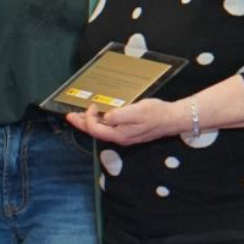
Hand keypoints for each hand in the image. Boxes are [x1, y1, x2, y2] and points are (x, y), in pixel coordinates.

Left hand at [66, 98, 190, 146]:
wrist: (174, 118)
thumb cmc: (157, 114)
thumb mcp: (138, 111)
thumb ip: (120, 115)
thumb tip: (106, 117)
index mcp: (120, 135)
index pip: (95, 129)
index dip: (88, 118)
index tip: (91, 105)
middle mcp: (120, 138)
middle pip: (95, 132)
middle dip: (81, 123)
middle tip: (69, 115)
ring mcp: (124, 135)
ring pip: (101, 130)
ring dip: (89, 122)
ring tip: (79, 115)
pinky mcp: (128, 131)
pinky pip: (109, 128)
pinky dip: (100, 121)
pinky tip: (99, 115)